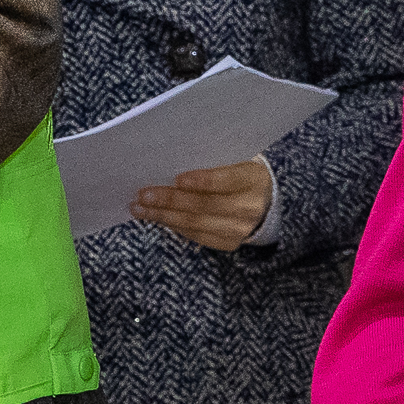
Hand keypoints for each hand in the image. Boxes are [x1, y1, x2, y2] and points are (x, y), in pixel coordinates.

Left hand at [135, 158, 272, 251]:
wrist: (265, 200)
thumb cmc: (238, 173)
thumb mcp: (233, 160)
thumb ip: (209, 161)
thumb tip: (167, 160)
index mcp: (251, 179)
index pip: (225, 181)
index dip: (201, 181)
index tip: (177, 178)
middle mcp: (248, 208)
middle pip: (205, 205)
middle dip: (170, 201)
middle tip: (143, 195)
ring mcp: (239, 229)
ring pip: (196, 224)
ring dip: (163, 216)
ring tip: (139, 208)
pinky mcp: (229, 242)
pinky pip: (196, 236)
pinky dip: (173, 226)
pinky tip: (156, 217)